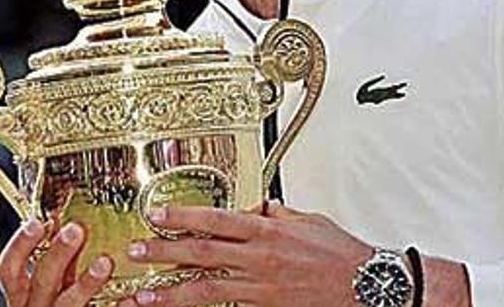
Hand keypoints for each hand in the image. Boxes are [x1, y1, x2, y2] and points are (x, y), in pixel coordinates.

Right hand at [0, 219, 115, 306]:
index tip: (37, 222)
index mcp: (23, 298)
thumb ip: (58, 267)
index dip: (20, 246)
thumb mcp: (50, 291)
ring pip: (66, 305)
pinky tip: (131, 298)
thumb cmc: (58, 306)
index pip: (9, 270)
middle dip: (57, 255)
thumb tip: (73, 227)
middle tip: (76, 230)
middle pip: (40, 282)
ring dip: (84, 283)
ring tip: (104, 262)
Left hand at [124, 202, 372, 305]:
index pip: (216, 219)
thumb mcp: (310, 221)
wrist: (368, 288)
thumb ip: (278, 214)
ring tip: (143, 294)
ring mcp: (262, 287)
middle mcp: (261, 258)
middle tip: (135, 251)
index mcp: (269, 230)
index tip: (157, 216)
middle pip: (202, 252)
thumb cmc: (343, 255)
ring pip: (207, 288)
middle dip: (164, 252)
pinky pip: (228, 306)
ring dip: (171, 291)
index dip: (183, 217)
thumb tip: (257, 207)